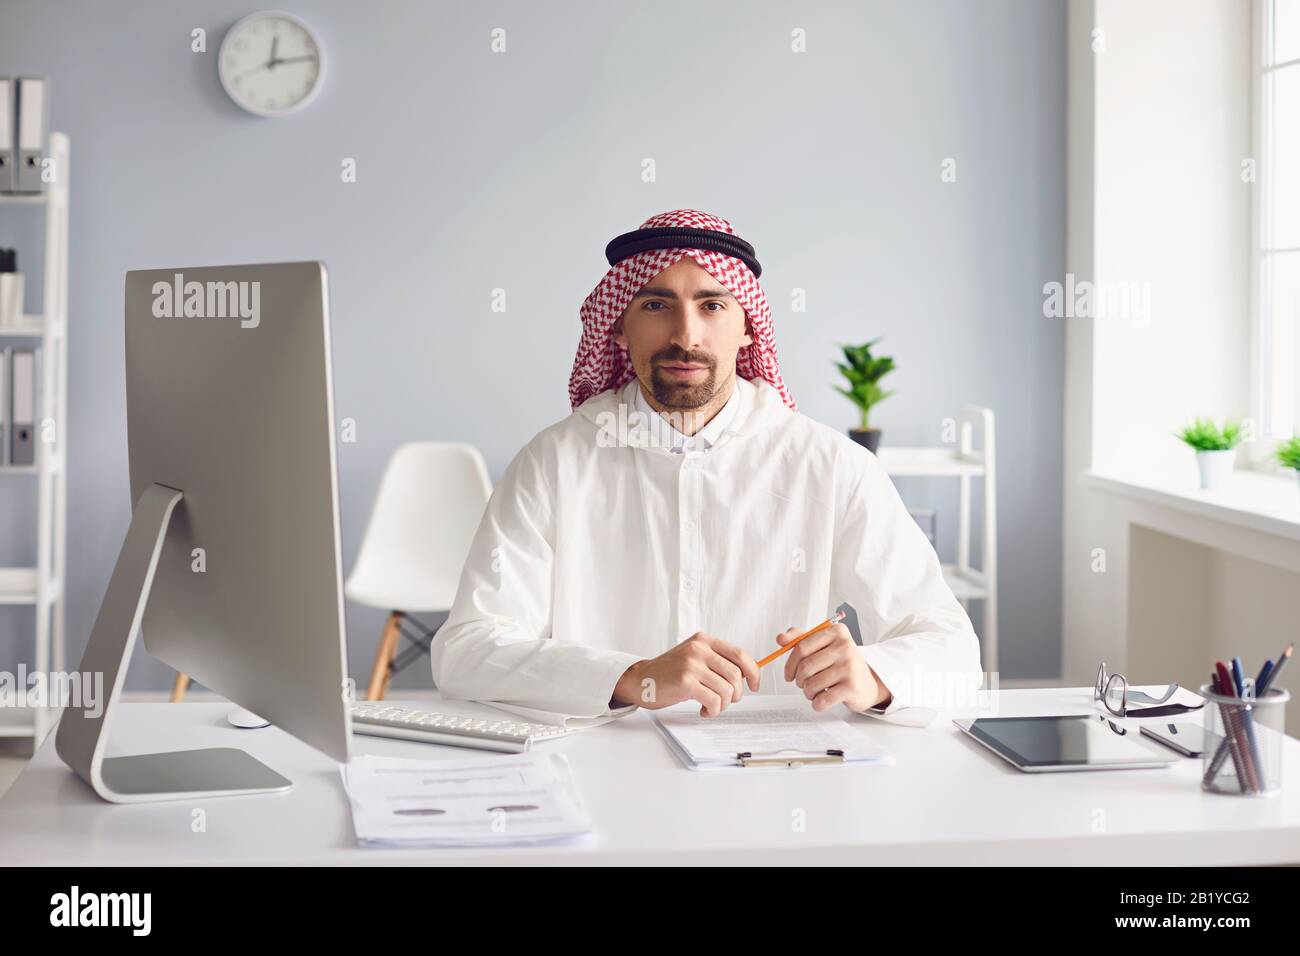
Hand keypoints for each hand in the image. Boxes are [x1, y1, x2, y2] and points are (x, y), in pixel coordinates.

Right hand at [612, 633, 759, 716]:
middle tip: (726, 701)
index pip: (740, 654)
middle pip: (736, 675)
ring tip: (711, 706)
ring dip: (723, 705)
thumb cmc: (670, 672)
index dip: (753, 672)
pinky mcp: (685, 681)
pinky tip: (703, 710)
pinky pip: (713, 701)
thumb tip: (749, 675)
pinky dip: (713, 710)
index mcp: (704, 641)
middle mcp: (699, 649)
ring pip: (726, 690)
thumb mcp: (695, 658)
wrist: (641, 679)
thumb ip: (717, 662)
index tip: (755, 686)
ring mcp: (691, 664)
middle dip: (736, 694)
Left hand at [779, 622, 889, 712]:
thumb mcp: (823, 646)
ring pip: (812, 684)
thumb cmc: (840, 664)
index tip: (789, 674)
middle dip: (799, 680)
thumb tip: (780, 639)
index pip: (801, 647)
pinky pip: (823, 699)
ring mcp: (850, 666)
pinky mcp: (852, 687)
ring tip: (815, 692)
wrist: (867, 684)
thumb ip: (800, 638)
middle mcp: (845, 646)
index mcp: (836, 631)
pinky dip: (817, 704)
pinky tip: (821, 701)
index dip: (790, 664)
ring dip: (808, 693)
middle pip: (805, 667)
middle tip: (803, 685)